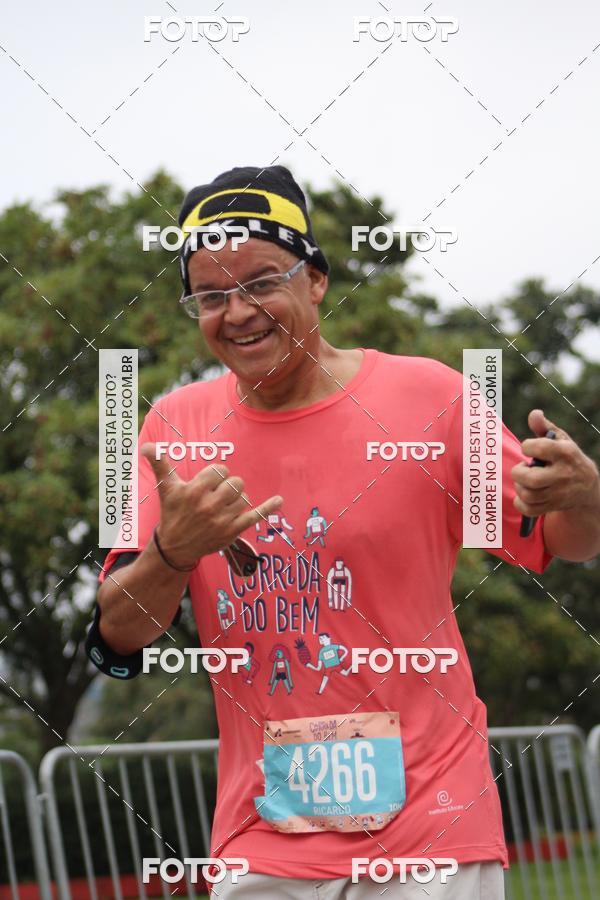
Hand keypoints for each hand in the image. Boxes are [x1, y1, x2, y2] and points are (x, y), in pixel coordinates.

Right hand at [141, 442, 282, 567]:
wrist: (175, 547)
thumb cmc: (172, 512)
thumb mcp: (165, 488)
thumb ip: (159, 464)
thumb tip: (147, 446)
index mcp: (194, 491)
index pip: (220, 470)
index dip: (215, 475)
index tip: (207, 484)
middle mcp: (209, 505)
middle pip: (234, 482)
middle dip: (226, 486)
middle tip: (215, 496)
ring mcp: (222, 520)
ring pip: (243, 497)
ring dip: (236, 499)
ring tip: (222, 506)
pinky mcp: (232, 531)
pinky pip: (255, 516)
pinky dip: (268, 508)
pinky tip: (279, 500)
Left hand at [511, 409, 599, 516]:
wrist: (587, 487)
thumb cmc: (567, 458)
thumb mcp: (561, 439)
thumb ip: (544, 427)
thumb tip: (534, 414)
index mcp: (565, 453)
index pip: (540, 448)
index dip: (527, 446)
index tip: (529, 447)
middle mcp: (563, 474)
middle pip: (532, 479)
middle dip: (518, 472)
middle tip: (523, 469)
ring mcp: (558, 493)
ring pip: (529, 495)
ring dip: (519, 487)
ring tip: (524, 480)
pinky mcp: (553, 506)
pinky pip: (529, 509)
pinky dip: (521, 503)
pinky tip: (524, 494)